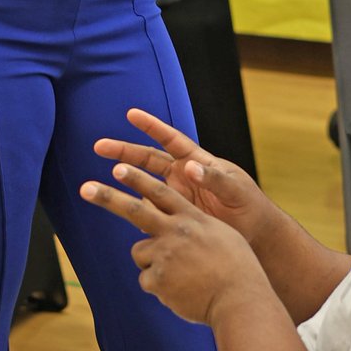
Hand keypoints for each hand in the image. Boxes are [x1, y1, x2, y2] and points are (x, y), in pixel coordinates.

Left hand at [81, 159, 269, 324]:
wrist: (240, 300)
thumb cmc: (237, 270)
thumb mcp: (220, 235)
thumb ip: (194, 227)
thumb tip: (174, 227)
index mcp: (192, 217)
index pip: (160, 193)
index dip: (138, 179)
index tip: (118, 167)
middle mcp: (176, 231)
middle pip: (135, 210)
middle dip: (108, 198)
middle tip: (85, 188)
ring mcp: (165, 254)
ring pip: (140, 252)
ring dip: (151, 262)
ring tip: (180, 277)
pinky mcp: (157, 279)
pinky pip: (146, 280)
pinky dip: (159, 287)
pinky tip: (180, 293)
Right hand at [94, 109, 272, 244]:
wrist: (254, 236)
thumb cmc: (249, 206)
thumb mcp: (235, 189)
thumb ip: (214, 178)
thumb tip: (191, 168)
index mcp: (198, 161)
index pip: (171, 139)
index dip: (151, 126)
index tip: (131, 114)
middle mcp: (182, 176)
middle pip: (148, 159)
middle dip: (124, 152)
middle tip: (99, 146)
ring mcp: (175, 196)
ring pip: (143, 184)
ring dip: (123, 180)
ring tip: (96, 181)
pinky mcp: (172, 216)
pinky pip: (149, 210)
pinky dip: (133, 208)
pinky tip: (116, 208)